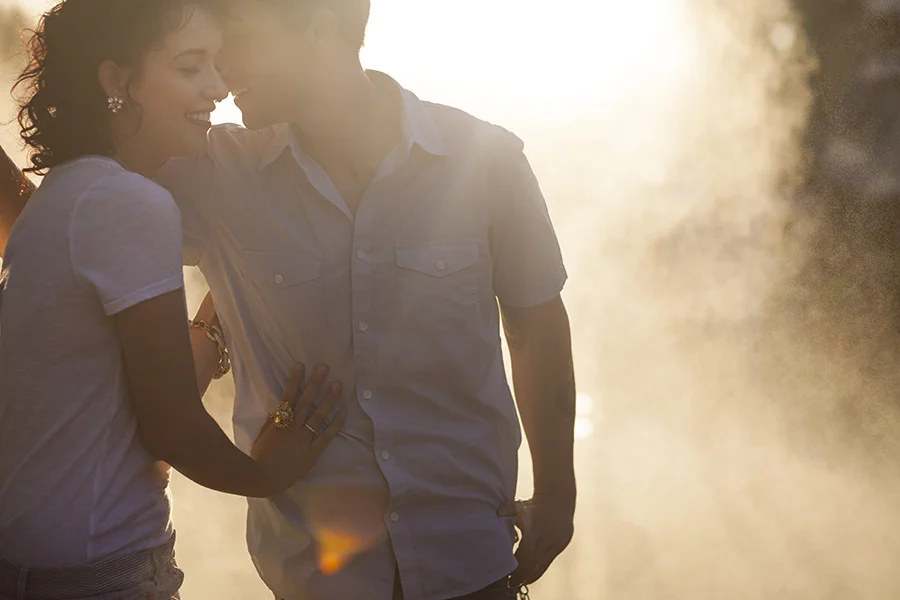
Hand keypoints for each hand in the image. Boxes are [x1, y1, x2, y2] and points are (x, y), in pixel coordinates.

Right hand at [251, 363, 345, 495]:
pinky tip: (343, 412)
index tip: (301, 366)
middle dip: (315, 384)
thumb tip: (278, 408)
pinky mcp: (313, 452)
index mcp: (279, 423)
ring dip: (329, 399)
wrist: (264, 480)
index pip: (288, 397)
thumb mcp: (261, 436)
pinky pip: (326, 436)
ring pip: (318, 416)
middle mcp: (293, 428)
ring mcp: (304, 440)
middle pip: (306, 402)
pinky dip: (335, 425)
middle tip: (324, 368)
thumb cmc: (259, 457)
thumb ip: (270, 422)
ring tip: (338, 385)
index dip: (294, 381)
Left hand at [501, 492, 575, 585]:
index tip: (510, 578)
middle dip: (524, 575)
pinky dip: (541, 564)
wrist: (558, 496)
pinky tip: (534, 570)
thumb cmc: (535, 503)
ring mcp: (557, 541)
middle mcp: (547, 539)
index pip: (525, 556)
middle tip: (514, 583)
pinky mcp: (562, 542)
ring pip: (544, 563)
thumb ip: (507, 510)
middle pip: (534, 563)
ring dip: (533, 573)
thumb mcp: (520, 505)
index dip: (518, 569)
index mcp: (534, 531)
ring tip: (524, 581)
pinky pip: (550, 557)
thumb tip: (497, 513)